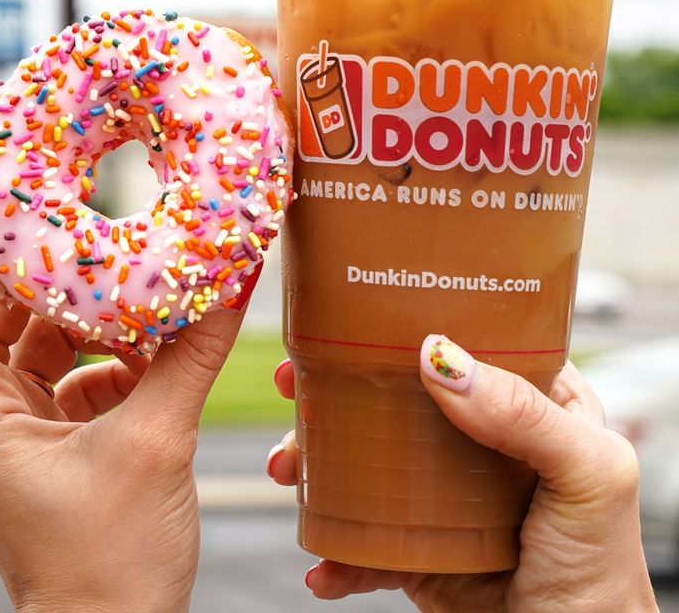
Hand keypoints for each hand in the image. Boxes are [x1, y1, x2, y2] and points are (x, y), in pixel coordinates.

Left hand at [0, 164, 254, 612]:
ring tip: (139, 249)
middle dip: (44, 241)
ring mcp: (24, 413)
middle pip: (1, 292)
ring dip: (96, 295)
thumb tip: (237, 274)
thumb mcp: (155, 443)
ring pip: (51, 323)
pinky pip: (86, 358)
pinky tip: (165, 325)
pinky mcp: (60, 427)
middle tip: (81, 176)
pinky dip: (122, 339)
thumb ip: (193, 353)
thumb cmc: (106, 568)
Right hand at [267, 338, 658, 611]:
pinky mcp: (418, 549)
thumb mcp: (587, 475)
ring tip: (286, 470)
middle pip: (394, 395)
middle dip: (333, 388)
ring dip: (315, 461)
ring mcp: (442, 494)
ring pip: (364, 458)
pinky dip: (333, 548)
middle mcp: (480, 439)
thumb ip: (525, 413)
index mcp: (531, 403)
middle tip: (291, 385)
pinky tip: (321, 560)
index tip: (347, 317)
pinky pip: (362, 539)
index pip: (463, 341)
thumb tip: (441, 358)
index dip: (405, 325)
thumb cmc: (603, 572)